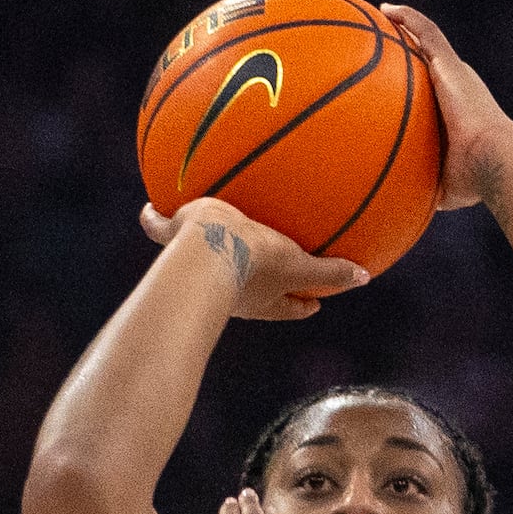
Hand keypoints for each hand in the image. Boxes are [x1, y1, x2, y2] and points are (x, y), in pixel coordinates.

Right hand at [141, 198, 367, 320]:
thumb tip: (365, 278)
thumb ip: (328, 272)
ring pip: (203, 261)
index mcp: (262, 294)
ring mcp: (198, 267)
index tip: (313, 302)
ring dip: (205, 253)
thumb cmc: (251, 262)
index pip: (288, 305)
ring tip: (201, 231)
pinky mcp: (172, 243)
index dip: (301, 304)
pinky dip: (155, 220)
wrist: (204, 253)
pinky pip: (161, 228)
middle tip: (268, 269)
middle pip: (248, 289)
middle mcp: (231, 287)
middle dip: (256, 282)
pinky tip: (147, 208)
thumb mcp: (296, 264)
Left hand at [382, 5, 512, 211]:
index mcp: (461, 110)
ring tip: (384, 16)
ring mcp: (457, 73)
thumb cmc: (474, 181)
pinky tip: (387, 12)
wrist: (494, 161)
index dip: (425, 82)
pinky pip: (426, 33)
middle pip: (434, 60)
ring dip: (409, 27)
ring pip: (429, 39)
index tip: (408, 79)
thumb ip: (424, 187)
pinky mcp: (451, 66)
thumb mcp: (444, 186)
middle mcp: (461, 85)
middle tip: (391, 42)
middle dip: (414, 49)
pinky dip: (409, 21)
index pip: (440, 91)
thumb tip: (406, 208)